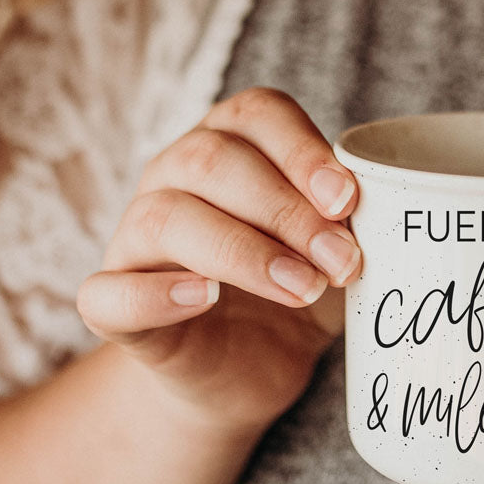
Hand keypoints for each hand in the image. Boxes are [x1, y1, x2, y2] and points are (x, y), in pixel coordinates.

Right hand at [77, 88, 362, 436]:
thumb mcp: (337, 247)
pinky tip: (207, 299)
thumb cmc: (301, 286)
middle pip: (211, 161)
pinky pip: (107, 292)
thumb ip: (349, 220)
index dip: (302, 150)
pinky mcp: (114, 305)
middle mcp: (174, 177)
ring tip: (303, 287)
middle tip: (342, 261)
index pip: (256, 113)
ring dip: (244, 252)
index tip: (348, 199)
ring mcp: (136, 238)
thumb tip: (377, 208)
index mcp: (231, 144)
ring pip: (166, 217)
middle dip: (287, 210)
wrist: (253, 369)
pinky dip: (156, 294)